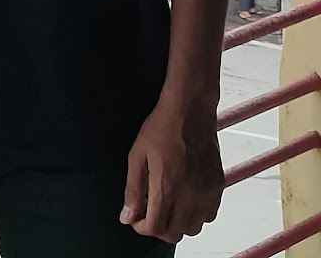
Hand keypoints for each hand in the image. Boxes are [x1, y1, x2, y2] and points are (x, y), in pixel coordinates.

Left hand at [121, 98, 223, 241]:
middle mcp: (190, 196)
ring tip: (168, 204)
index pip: (155, 227)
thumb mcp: (137, 155)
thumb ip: (133, 190)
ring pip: (193, 228)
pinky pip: (209, 216)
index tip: (136, 218)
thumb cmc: (161, 128)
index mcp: (167, 187)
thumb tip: (127, 217)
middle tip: (150, 212)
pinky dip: (196, 215)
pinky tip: (185, 198)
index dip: (142, 227)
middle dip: (158, 228)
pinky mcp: (218, 187)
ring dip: (178, 223)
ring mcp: (206, 193)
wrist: (189, 111)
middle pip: (174, 233)